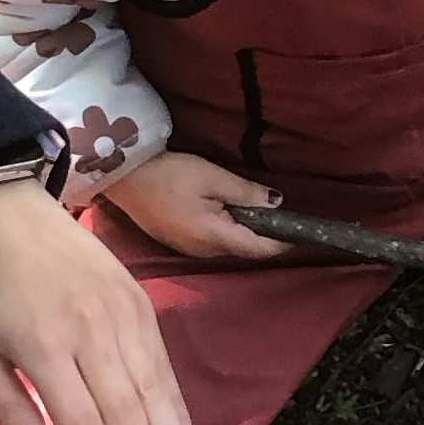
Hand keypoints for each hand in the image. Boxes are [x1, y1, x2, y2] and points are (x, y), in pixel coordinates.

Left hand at [0, 180, 201, 424]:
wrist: (10, 213)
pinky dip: (176, 406)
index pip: (83, 421)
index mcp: (43, 345)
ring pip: (154, 392)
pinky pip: (163, 366)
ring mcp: (123, 316)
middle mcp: (91, 332)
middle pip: (127, 413)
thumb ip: (3, 403)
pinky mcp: (141, 305)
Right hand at [100, 149, 291, 264]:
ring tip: (259, 217)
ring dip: (244, 236)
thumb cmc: (168, 173)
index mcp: (214, 236)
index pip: (258, 249)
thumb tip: (276, 202)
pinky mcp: (177, 242)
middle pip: (244, 251)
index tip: (301, 237)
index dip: (281, 244)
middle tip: (283, 221)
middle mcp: (203, 251)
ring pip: (227, 248)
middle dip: (265, 239)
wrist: (122, 176)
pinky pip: (211, 244)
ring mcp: (188, 250)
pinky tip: (228, 217)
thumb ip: (246, 193)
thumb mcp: (211, 176)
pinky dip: (226, 233)